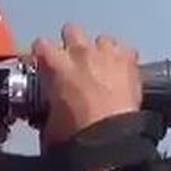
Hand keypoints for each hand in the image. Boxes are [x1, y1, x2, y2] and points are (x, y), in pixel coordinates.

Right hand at [33, 24, 142, 147]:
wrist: (110, 139)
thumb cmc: (76, 134)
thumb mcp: (50, 125)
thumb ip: (46, 110)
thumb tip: (48, 114)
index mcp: (55, 65)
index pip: (41, 45)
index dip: (42, 55)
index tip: (45, 65)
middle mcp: (80, 52)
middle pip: (71, 30)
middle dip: (71, 43)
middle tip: (73, 63)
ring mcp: (106, 53)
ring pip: (101, 38)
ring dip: (99, 50)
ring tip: (101, 69)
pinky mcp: (129, 61)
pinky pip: (126, 50)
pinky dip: (123, 59)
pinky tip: (122, 72)